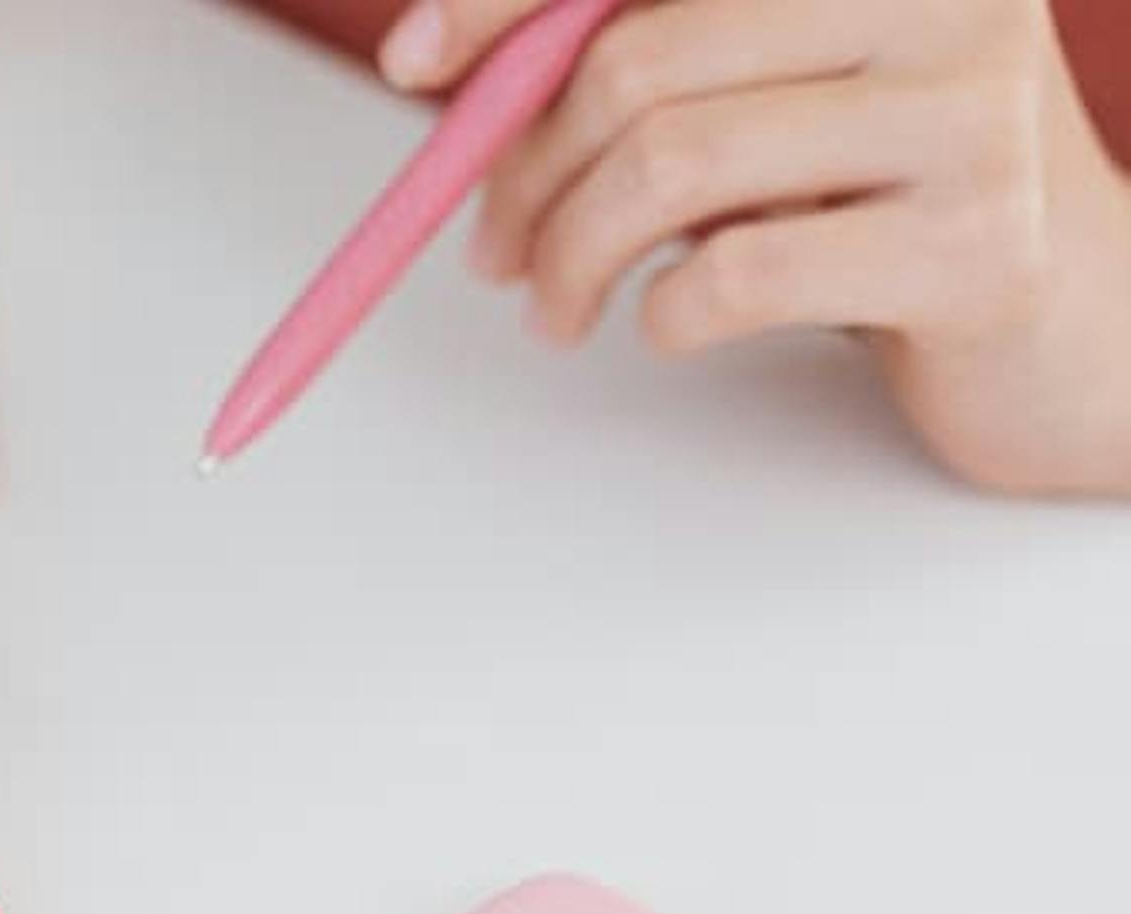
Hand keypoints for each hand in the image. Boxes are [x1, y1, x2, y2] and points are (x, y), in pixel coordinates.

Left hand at [380, 0, 1130, 496]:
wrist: (1062, 317)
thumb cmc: (870, 192)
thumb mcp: (746, 93)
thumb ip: (621, 54)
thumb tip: (429, 56)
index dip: (510, 0)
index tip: (413, 63)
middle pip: (638, 62)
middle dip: (527, 172)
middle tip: (495, 252)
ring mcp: (979, 107)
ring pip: (674, 168)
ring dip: (573, 258)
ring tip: (559, 306)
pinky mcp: (982, 240)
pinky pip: (742, 274)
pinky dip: (666, 315)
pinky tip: (673, 321)